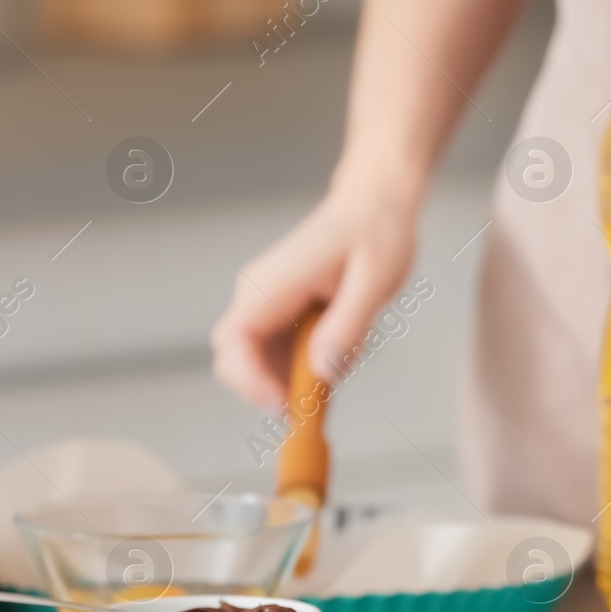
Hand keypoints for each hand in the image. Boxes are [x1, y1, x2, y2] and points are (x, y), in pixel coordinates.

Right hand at [210, 174, 416, 410]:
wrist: (374, 206)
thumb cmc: (376, 235)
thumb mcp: (375, 281)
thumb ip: (347, 326)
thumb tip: (322, 373)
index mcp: (272, 284)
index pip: (234, 342)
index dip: (251, 382)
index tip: (287, 406)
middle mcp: (257, 294)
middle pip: (237, 361)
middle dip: (270, 390)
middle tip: (318, 404)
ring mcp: (265, 303)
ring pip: (259, 363)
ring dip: (294, 380)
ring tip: (343, 361)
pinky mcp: (279, 310)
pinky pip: (278, 353)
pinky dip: (303, 367)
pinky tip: (341, 352)